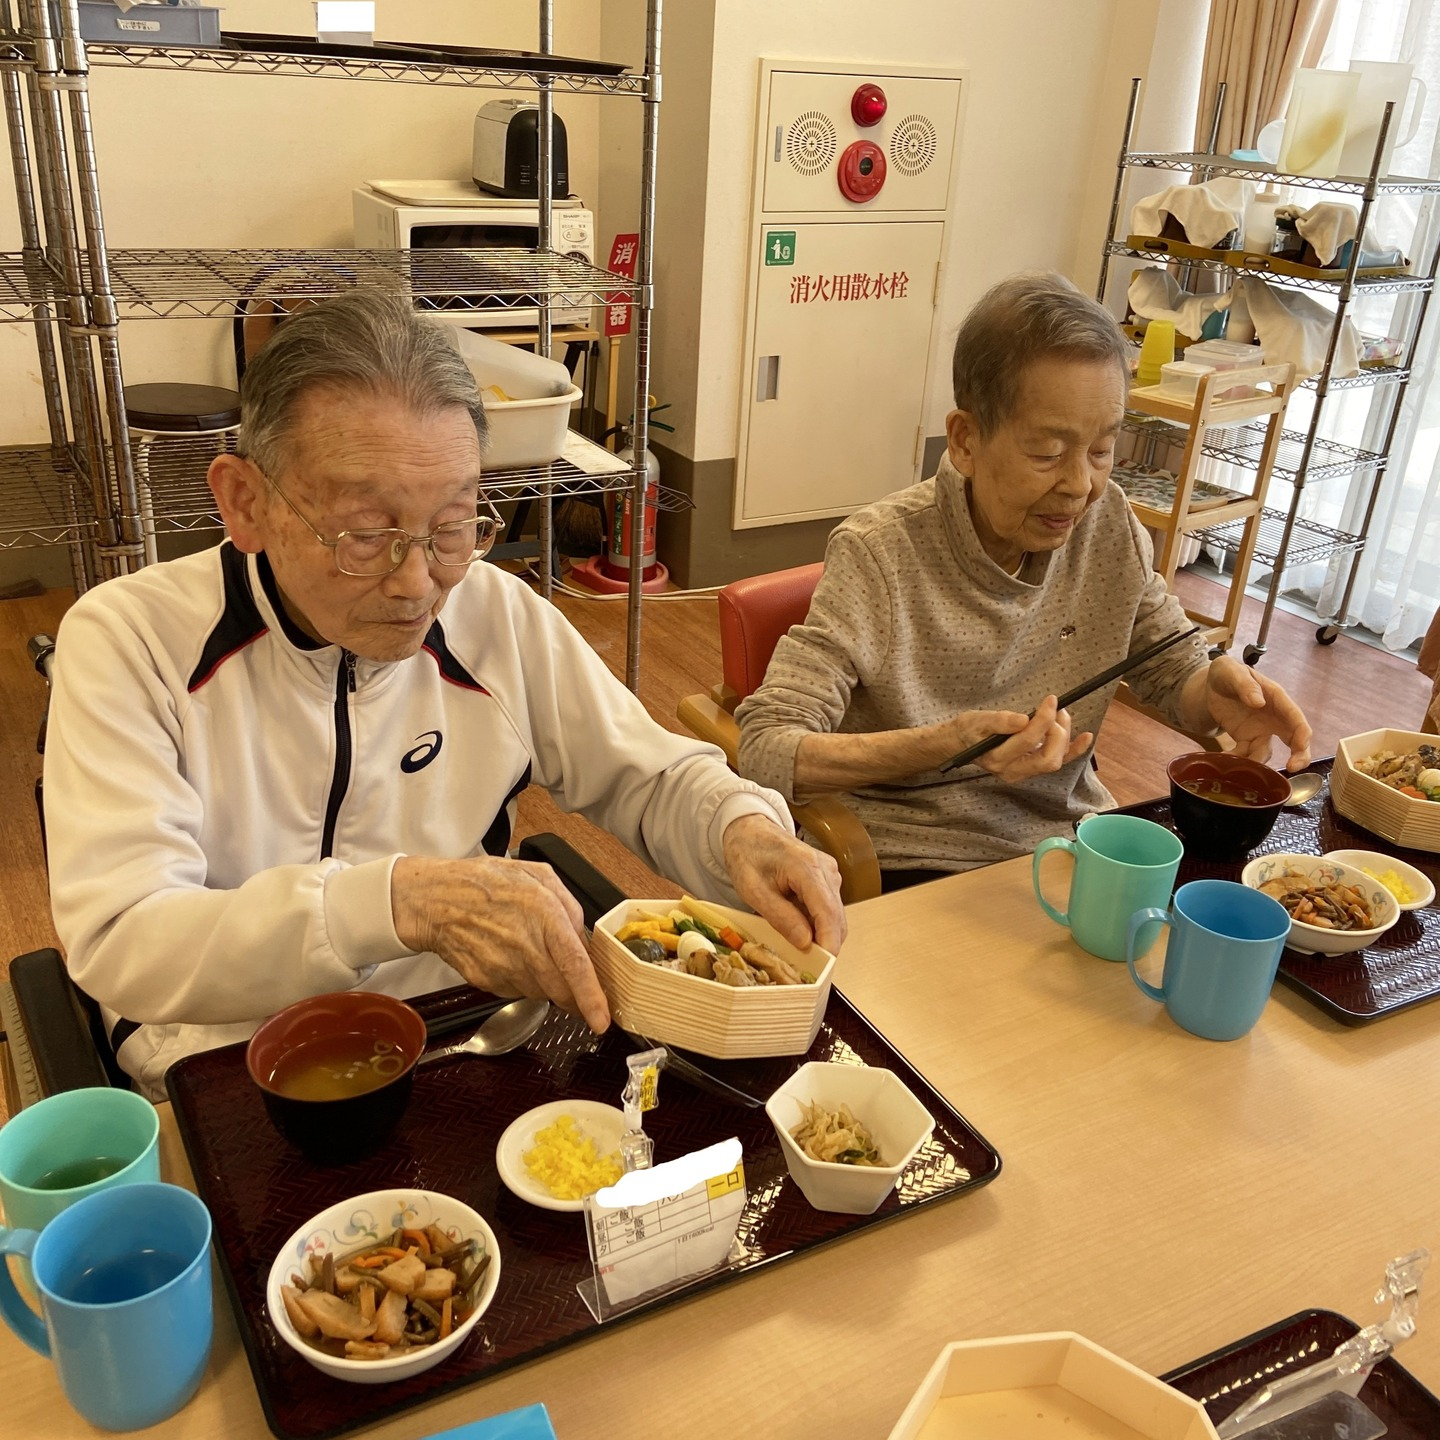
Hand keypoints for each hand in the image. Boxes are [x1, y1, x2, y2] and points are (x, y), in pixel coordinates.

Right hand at [391, 854, 609, 1030]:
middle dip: (575, 998)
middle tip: (579, 992)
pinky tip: (511, 956)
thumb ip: (569, 905)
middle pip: (560, 990)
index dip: (591, 997)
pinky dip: (523, 981)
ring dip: (547, 984)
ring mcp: (503, 968)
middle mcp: (525, 946)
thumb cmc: (484, 882)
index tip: (601, 1020)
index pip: (575, 966)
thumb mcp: (538, 874)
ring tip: (530, 953)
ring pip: (540, 993)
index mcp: (545, 915)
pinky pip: (516, 991)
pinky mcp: (486, 981)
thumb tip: (583, 937)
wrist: (435, 899)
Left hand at [720, 814, 845, 955]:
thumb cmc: (748, 855)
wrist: (750, 830)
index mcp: (807, 867)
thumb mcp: (754, 890)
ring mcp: (830, 873)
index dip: (829, 942)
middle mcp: (826, 869)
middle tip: (808, 967)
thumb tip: (805, 943)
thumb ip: (780, 916)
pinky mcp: (828, 879)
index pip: (827, 912)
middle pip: (837, 917)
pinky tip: (798, 929)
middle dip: (826, 943)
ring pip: (834, 915)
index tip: (824, 966)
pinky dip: (816, 923)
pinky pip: (828, 908)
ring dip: (820, 934)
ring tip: (798, 948)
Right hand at [941, 695, 1093, 781]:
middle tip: (1056, 710)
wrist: (963, 743)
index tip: (1051, 700)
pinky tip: (1086, 737)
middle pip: (1048, 758)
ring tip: (1060, 714)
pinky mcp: (1032, 769)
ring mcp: (1024, 773)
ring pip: (1055, 760)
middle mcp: (1013, 771)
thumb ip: (999, 721)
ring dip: (1064, 736)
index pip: (1028, 740)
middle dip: (1058, 732)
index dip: (1043, 718)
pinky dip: (1074, 750)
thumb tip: (1023, 719)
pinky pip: (1058, 762)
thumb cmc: (969, 730)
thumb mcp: (977, 721)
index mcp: (998, 759)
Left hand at [1202, 656, 1312, 770]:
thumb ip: (1245, 685)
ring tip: (1240, 765)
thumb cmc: (1227, 673)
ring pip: (1266, 752)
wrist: (1212, 685)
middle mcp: (1274, 718)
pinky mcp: (1245, 739)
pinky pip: (1245, 754)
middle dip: (1298, 756)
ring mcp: (1260, 731)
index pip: (1296, 719)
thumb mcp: (1232, 672)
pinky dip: (1237, 759)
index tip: (1300, 749)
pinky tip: (1223, 758)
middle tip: (1292, 768)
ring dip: (1256, 762)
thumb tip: (1259, 702)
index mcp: (1277, 699)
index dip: (1302, 735)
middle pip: (1294, 740)